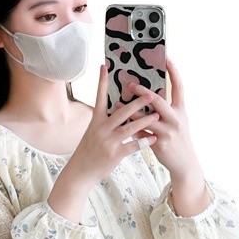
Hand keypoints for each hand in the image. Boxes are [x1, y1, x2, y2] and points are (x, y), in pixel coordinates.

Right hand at [47, 65, 159, 222]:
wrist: (80, 172)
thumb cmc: (88, 151)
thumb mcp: (93, 133)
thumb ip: (104, 122)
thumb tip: (115, 109)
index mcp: (96, 121)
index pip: (100, 97)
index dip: (102, 82)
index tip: (105, 66)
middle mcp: (102, 129)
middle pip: (122, 111)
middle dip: (137, 101)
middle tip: (151, 92)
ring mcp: (109, 141)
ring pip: (130, 127)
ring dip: (145, 120)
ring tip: (158, 114)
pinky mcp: (115, 154)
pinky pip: (133, 146)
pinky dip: (144, 142)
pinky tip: (154, 139)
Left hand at [129, 58, 199, 183]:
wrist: (184, 163)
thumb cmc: (177, 139)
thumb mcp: (177, 121)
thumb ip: (167, 109)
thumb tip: (151, 94)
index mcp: (181, 110)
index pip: (179, 87)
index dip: (174, 72)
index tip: (167, 58)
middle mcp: (176, 119)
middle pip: (158, 100)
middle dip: (142, 91)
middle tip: (129, 84)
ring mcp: (168, 131)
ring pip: (145, 118)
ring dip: (129, 110)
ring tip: (116, 104)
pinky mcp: (159, 143)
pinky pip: (141, 133)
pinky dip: (130, 128)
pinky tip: (120, 125)